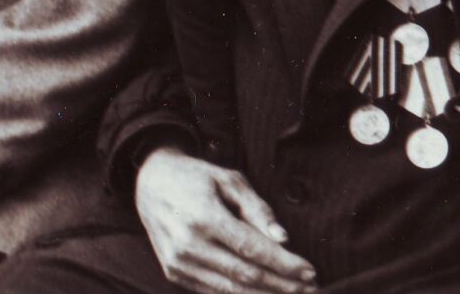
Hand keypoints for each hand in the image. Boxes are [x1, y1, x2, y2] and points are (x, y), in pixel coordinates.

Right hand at [134, 148, 315, 293]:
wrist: (150, 183)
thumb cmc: (196, 177)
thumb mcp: (229, 180)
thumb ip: (258, 209)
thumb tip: (283, 240)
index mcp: (203, 216)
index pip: (253, 250)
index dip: (285, 264)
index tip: (310, 271)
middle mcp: (188, 244)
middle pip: (246, 275)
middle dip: (282, 285)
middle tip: (310, 289)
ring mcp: (178, 263)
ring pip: (231, 291)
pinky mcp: (174, 273)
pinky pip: (213, 292)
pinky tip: (263, 293)